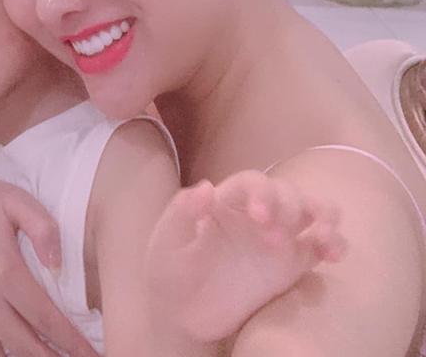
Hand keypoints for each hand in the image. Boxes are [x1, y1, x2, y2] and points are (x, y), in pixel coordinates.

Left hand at [145, 171, 345, 343]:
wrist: (182, 316)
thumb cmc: (169, 274)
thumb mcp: (165, 245)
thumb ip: (181, 214)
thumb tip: (207, 186)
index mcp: (225, 202)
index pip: (252, 182)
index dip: (262, 193)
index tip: (261, 217)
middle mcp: (255, 214)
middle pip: (286, 193)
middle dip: (289, 208)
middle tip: (273, 241)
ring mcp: (277, 237)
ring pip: (313, 211)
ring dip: (324, 216)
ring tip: (322, 238)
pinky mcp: (292, 265)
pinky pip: (321, 247)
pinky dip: (335, 244)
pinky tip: (333, 255)